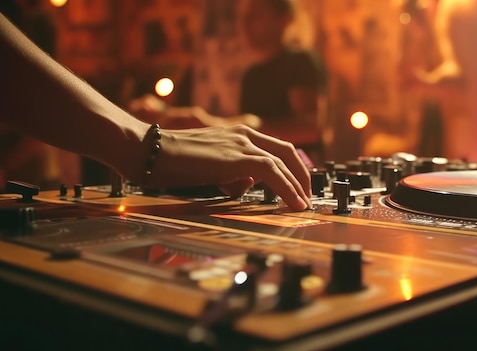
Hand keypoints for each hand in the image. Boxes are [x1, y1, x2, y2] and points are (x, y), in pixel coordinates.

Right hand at [147, 125, 311, 210]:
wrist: (151, 151)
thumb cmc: (172, 161)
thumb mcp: (209, 169)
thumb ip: (230, 174)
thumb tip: (245, 185)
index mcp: (237, 135)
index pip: (275, 149)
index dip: (291, 168)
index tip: (298, 186)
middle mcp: (244, 134)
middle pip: (287, 152)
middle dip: (302, 176)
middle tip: (306, 196)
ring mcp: (241, 143)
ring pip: (283, 162)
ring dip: (298, 185)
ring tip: (304, 204)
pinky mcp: (238, 157)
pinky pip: (273, 172)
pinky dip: (288, 188)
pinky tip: (295, 203)